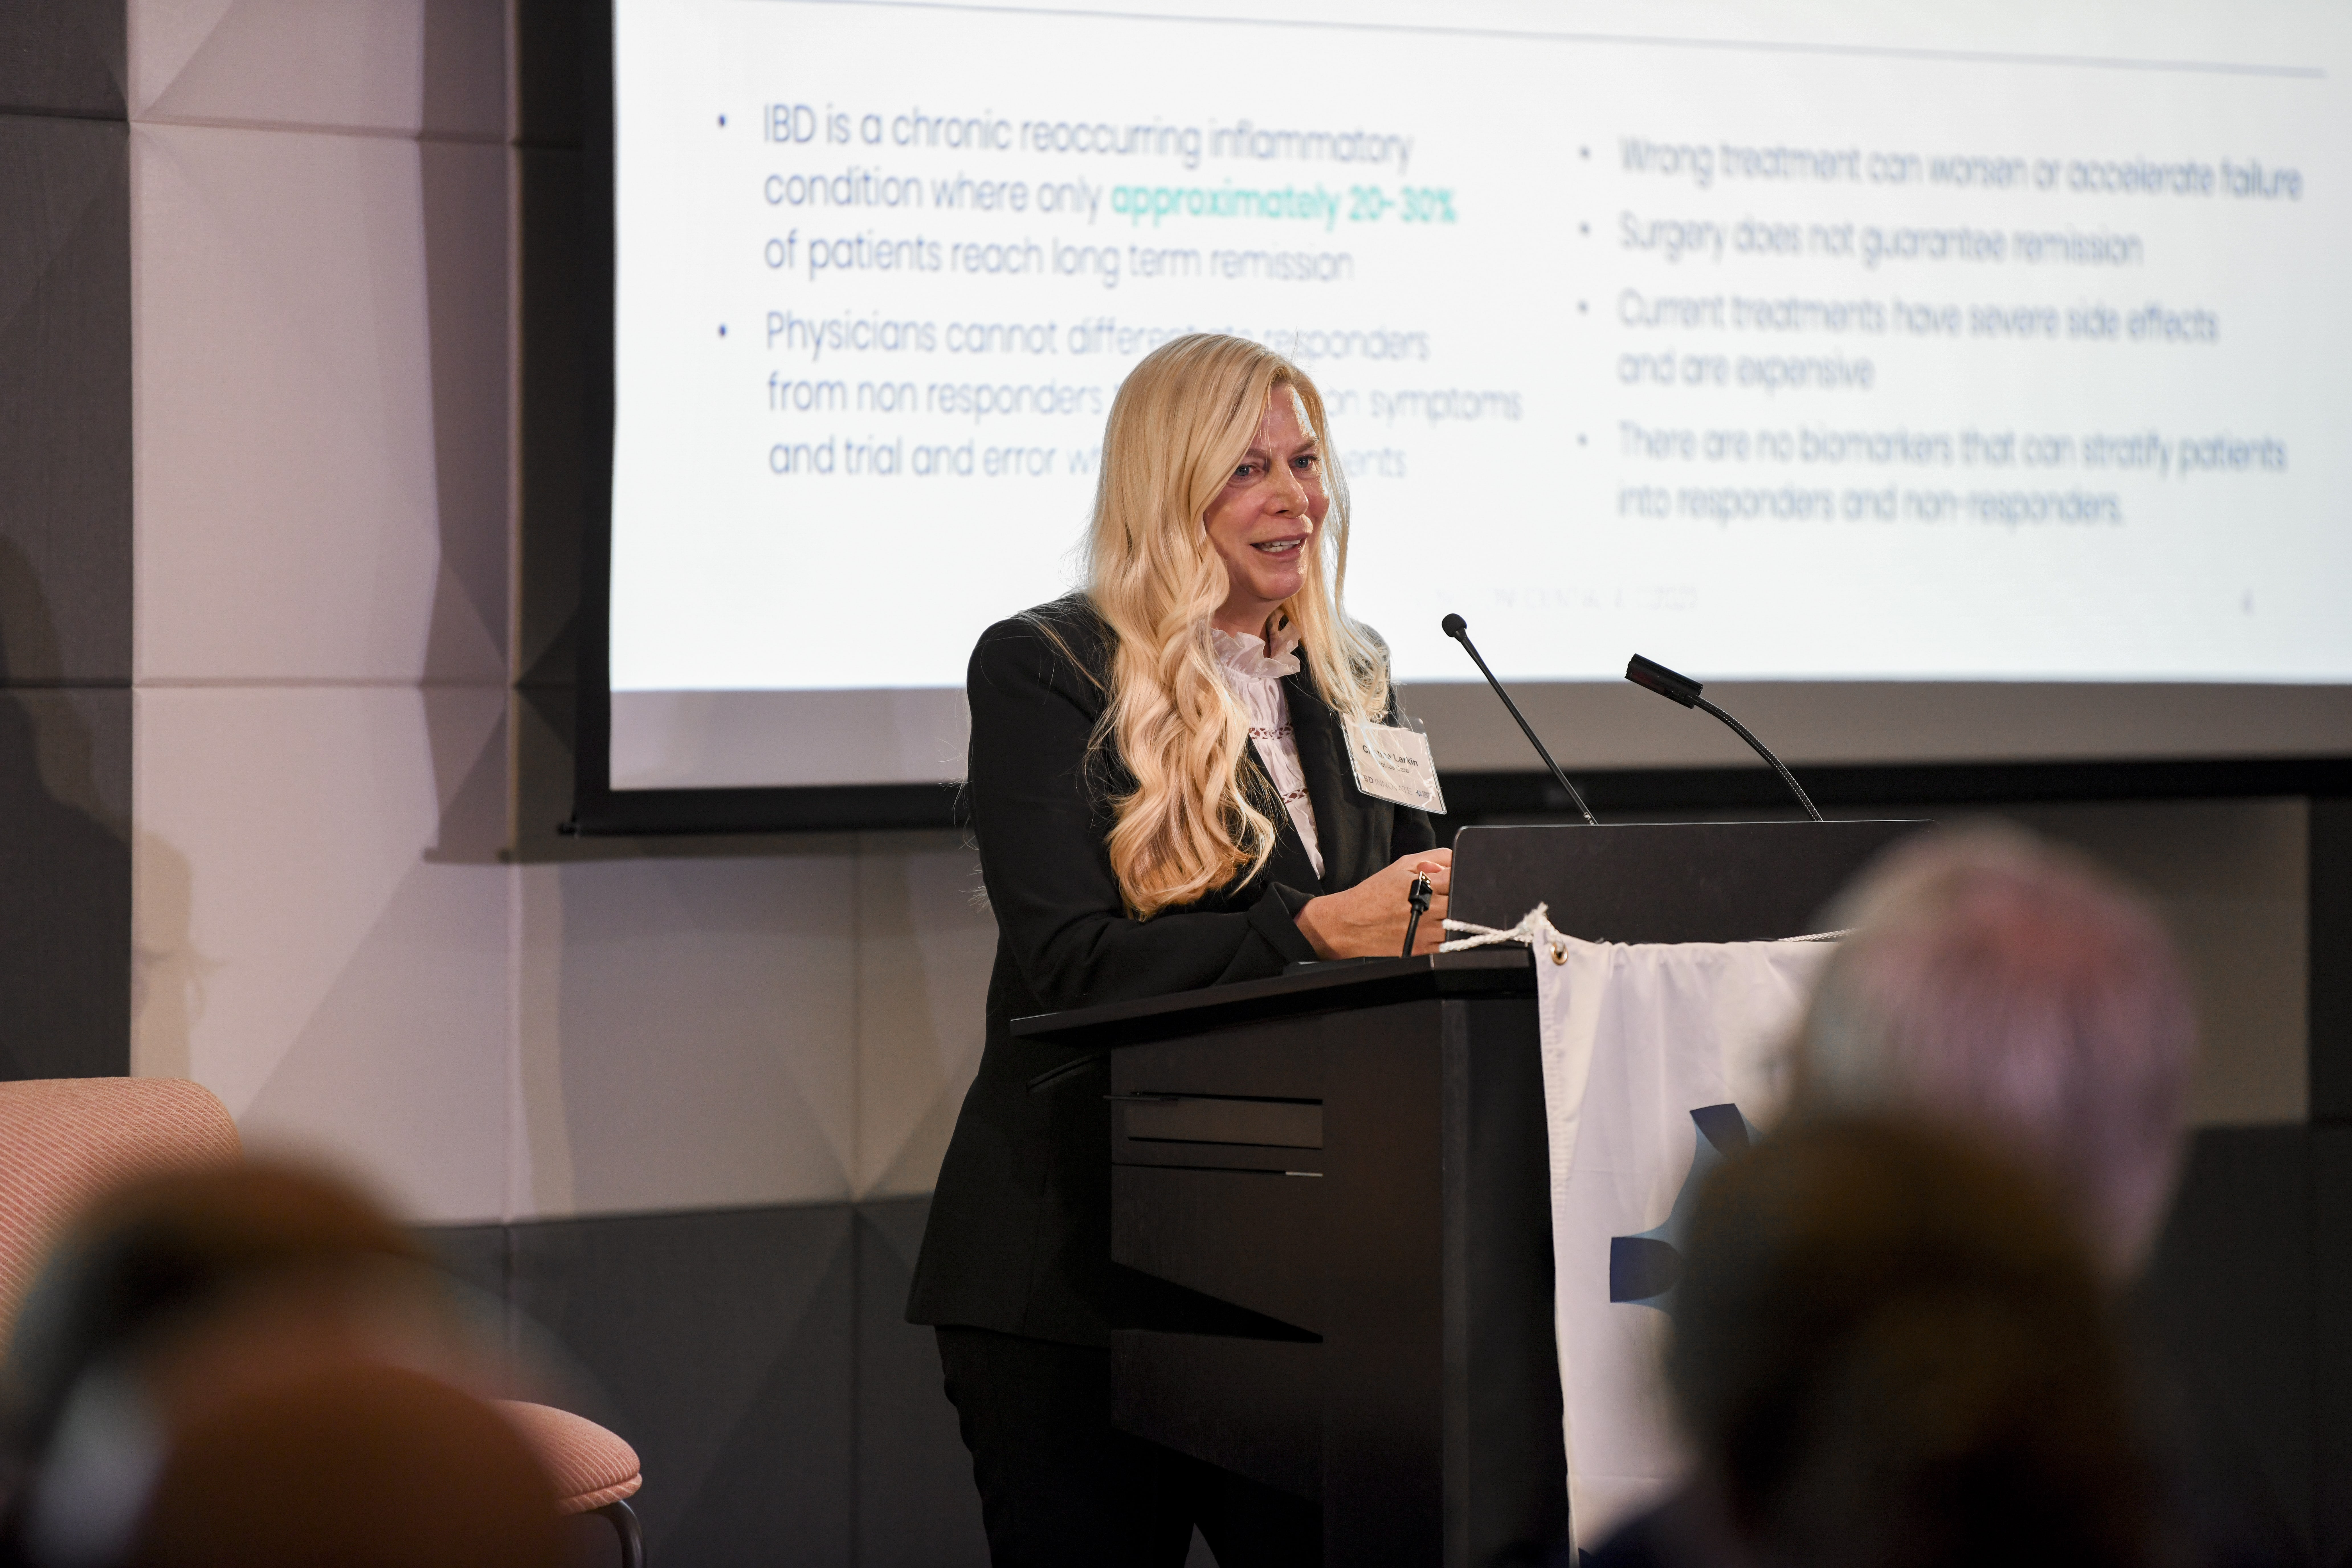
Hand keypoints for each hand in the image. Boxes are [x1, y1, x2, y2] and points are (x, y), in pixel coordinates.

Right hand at [1294, 849, 1452, 959]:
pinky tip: (1440, 929)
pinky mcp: (1422, 949)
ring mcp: (1426, 932)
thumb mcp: (1403, 864)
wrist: (1350, 923)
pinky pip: (1449, 945)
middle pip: (1463, 902)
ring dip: (1458, 918)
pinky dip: (1450, 937)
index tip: (1461, 878)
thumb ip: (1434, 857)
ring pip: (1460, 925)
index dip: (1463, 877)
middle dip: (1463, 897)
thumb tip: (1457, 860)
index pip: (1459, 877)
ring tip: (1445, 913)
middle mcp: (1428, 908)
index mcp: (1424, 884)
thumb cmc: (1375, 892)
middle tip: (1454, 896)